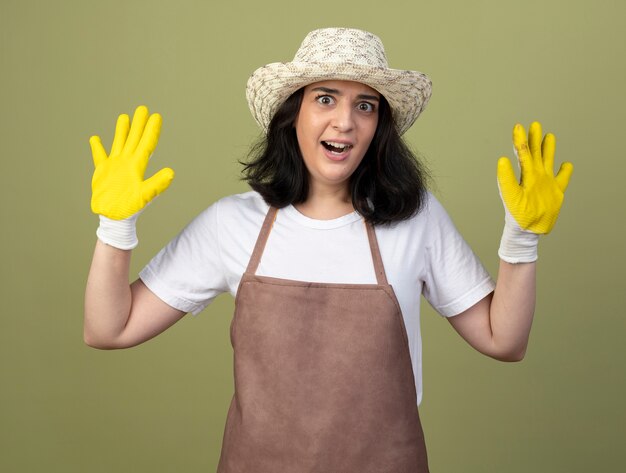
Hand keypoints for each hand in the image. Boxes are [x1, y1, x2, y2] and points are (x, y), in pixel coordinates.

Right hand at [90, 105, 173, 219]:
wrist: (113, 218)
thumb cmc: (129, 209)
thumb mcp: (145, 196)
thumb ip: (157, 184)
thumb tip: (172, 172)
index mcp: (137, 166)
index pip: (147, 143)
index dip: (152, 130)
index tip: (156, 116)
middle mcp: (127, 163)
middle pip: (135, 139)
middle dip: (139, 124)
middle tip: (143, 109)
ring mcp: (115, 166)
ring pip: (119, 143)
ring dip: (122, 130)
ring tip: (125, 117)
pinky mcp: (103, 171)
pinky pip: (99, 156)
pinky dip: (97, 147)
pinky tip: (95, 138)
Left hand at [497, 122, 572, 233]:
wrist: (528, 230)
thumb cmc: (517, 215)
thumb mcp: (510, 195)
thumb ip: (506, 178)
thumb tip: (502, 159)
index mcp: (526, 175)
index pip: (523, 153)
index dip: (520, 140)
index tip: (519, 126)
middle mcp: (535, 176)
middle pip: (535, 153)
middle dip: (534, 139)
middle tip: (534, 124)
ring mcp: (546, 183)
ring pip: (548, 161)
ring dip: (548, 148)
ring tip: (548, 136)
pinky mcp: (557, 192)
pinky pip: (563, 178)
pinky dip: (565, 171)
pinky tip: (566, 164)